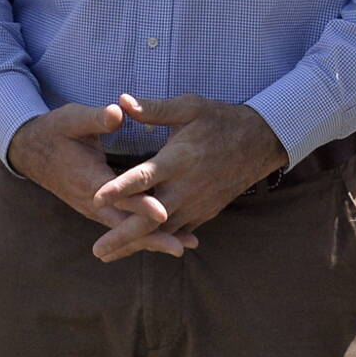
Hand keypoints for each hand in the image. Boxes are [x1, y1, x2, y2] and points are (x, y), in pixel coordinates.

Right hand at [6, 102, 194, 259]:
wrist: (31, 150)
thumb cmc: (56, 131)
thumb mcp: (73, 119)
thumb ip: (96, 118)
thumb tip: (118, 112)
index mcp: (88, 179)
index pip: (119, 196)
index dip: (141, 205)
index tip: (164, 213)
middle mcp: (92, 201)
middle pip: (126, 224)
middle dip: (154, 236)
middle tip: (183, 246)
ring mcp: (94, 208)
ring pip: (126, 229)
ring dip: (153, 238)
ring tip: (184, 245)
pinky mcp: (99, 208)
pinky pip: (123, 225)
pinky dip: (144, 233)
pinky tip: (168, 235)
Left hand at [89, 94, 287, 262]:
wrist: (259, 142)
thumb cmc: (219, 121)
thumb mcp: (189, 107)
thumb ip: (154, 109)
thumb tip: (121, 100)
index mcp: (179, 160)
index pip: (144, 177)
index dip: (120, 188)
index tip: (96, 198)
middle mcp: (187, 187)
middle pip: (152, 218)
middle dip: (123, 236)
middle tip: (96, 251)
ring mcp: (197, 204)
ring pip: (164, 231)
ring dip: (136, 244)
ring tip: (109, 255)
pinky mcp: (204, 212)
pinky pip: (179, 231)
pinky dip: (158, 241)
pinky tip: (139, 248)